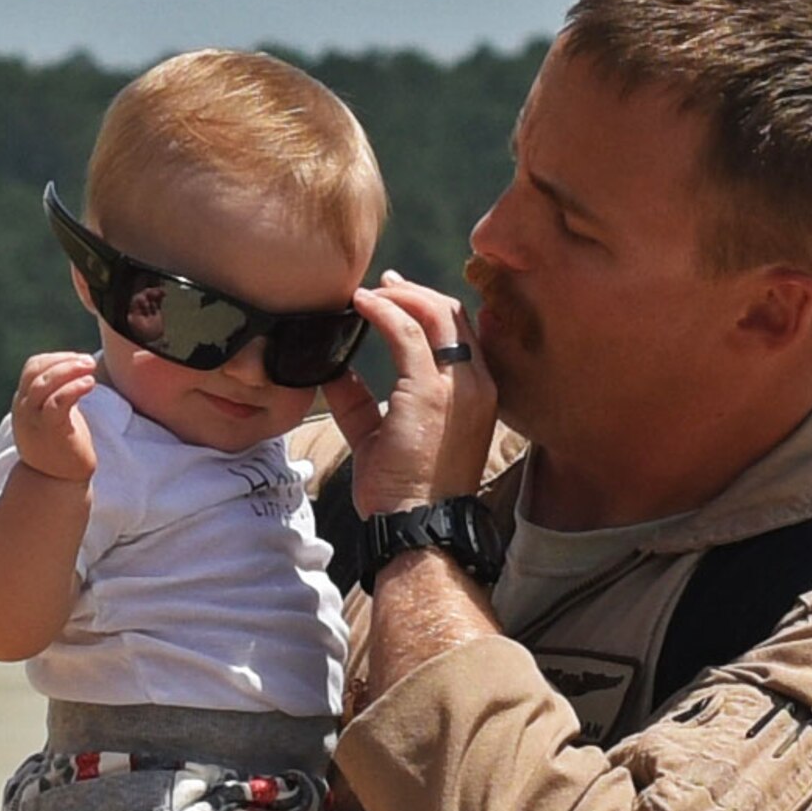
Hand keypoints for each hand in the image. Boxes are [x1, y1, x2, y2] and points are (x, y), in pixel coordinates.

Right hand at [12, 351, 98, 482]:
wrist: (57, 483)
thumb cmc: (62, 447)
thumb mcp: (56, 415)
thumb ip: (58, 394)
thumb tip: (78, 369)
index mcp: (25, 402)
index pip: (32, 367)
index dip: (55, 358)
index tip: (78, 359)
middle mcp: (24, 409)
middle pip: (36, 372)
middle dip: (63, 361)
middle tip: (89, 361)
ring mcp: (34, 421)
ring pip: (44, 385)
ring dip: (68, 371)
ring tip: (90, 368)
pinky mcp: (51, 432)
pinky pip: (57, 403)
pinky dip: (73, 389)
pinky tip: (89, 384)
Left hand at [323, 272, 496, 517]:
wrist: (417, 525)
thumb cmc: (404, 494)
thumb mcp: (380, 438)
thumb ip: (361, 403)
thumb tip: (334, 374)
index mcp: (476, 395)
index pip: (461, 334)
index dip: (430, 307)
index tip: (397, 295)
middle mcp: (476, 385)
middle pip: (453, 314)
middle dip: (416, 292)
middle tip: (382, 285)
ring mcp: (458, 386)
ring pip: (436, 313)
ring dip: (399, 295)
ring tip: (368, 293)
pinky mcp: (430, 391)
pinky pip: (407, 331)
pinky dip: (383, 310)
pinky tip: (359, 305)